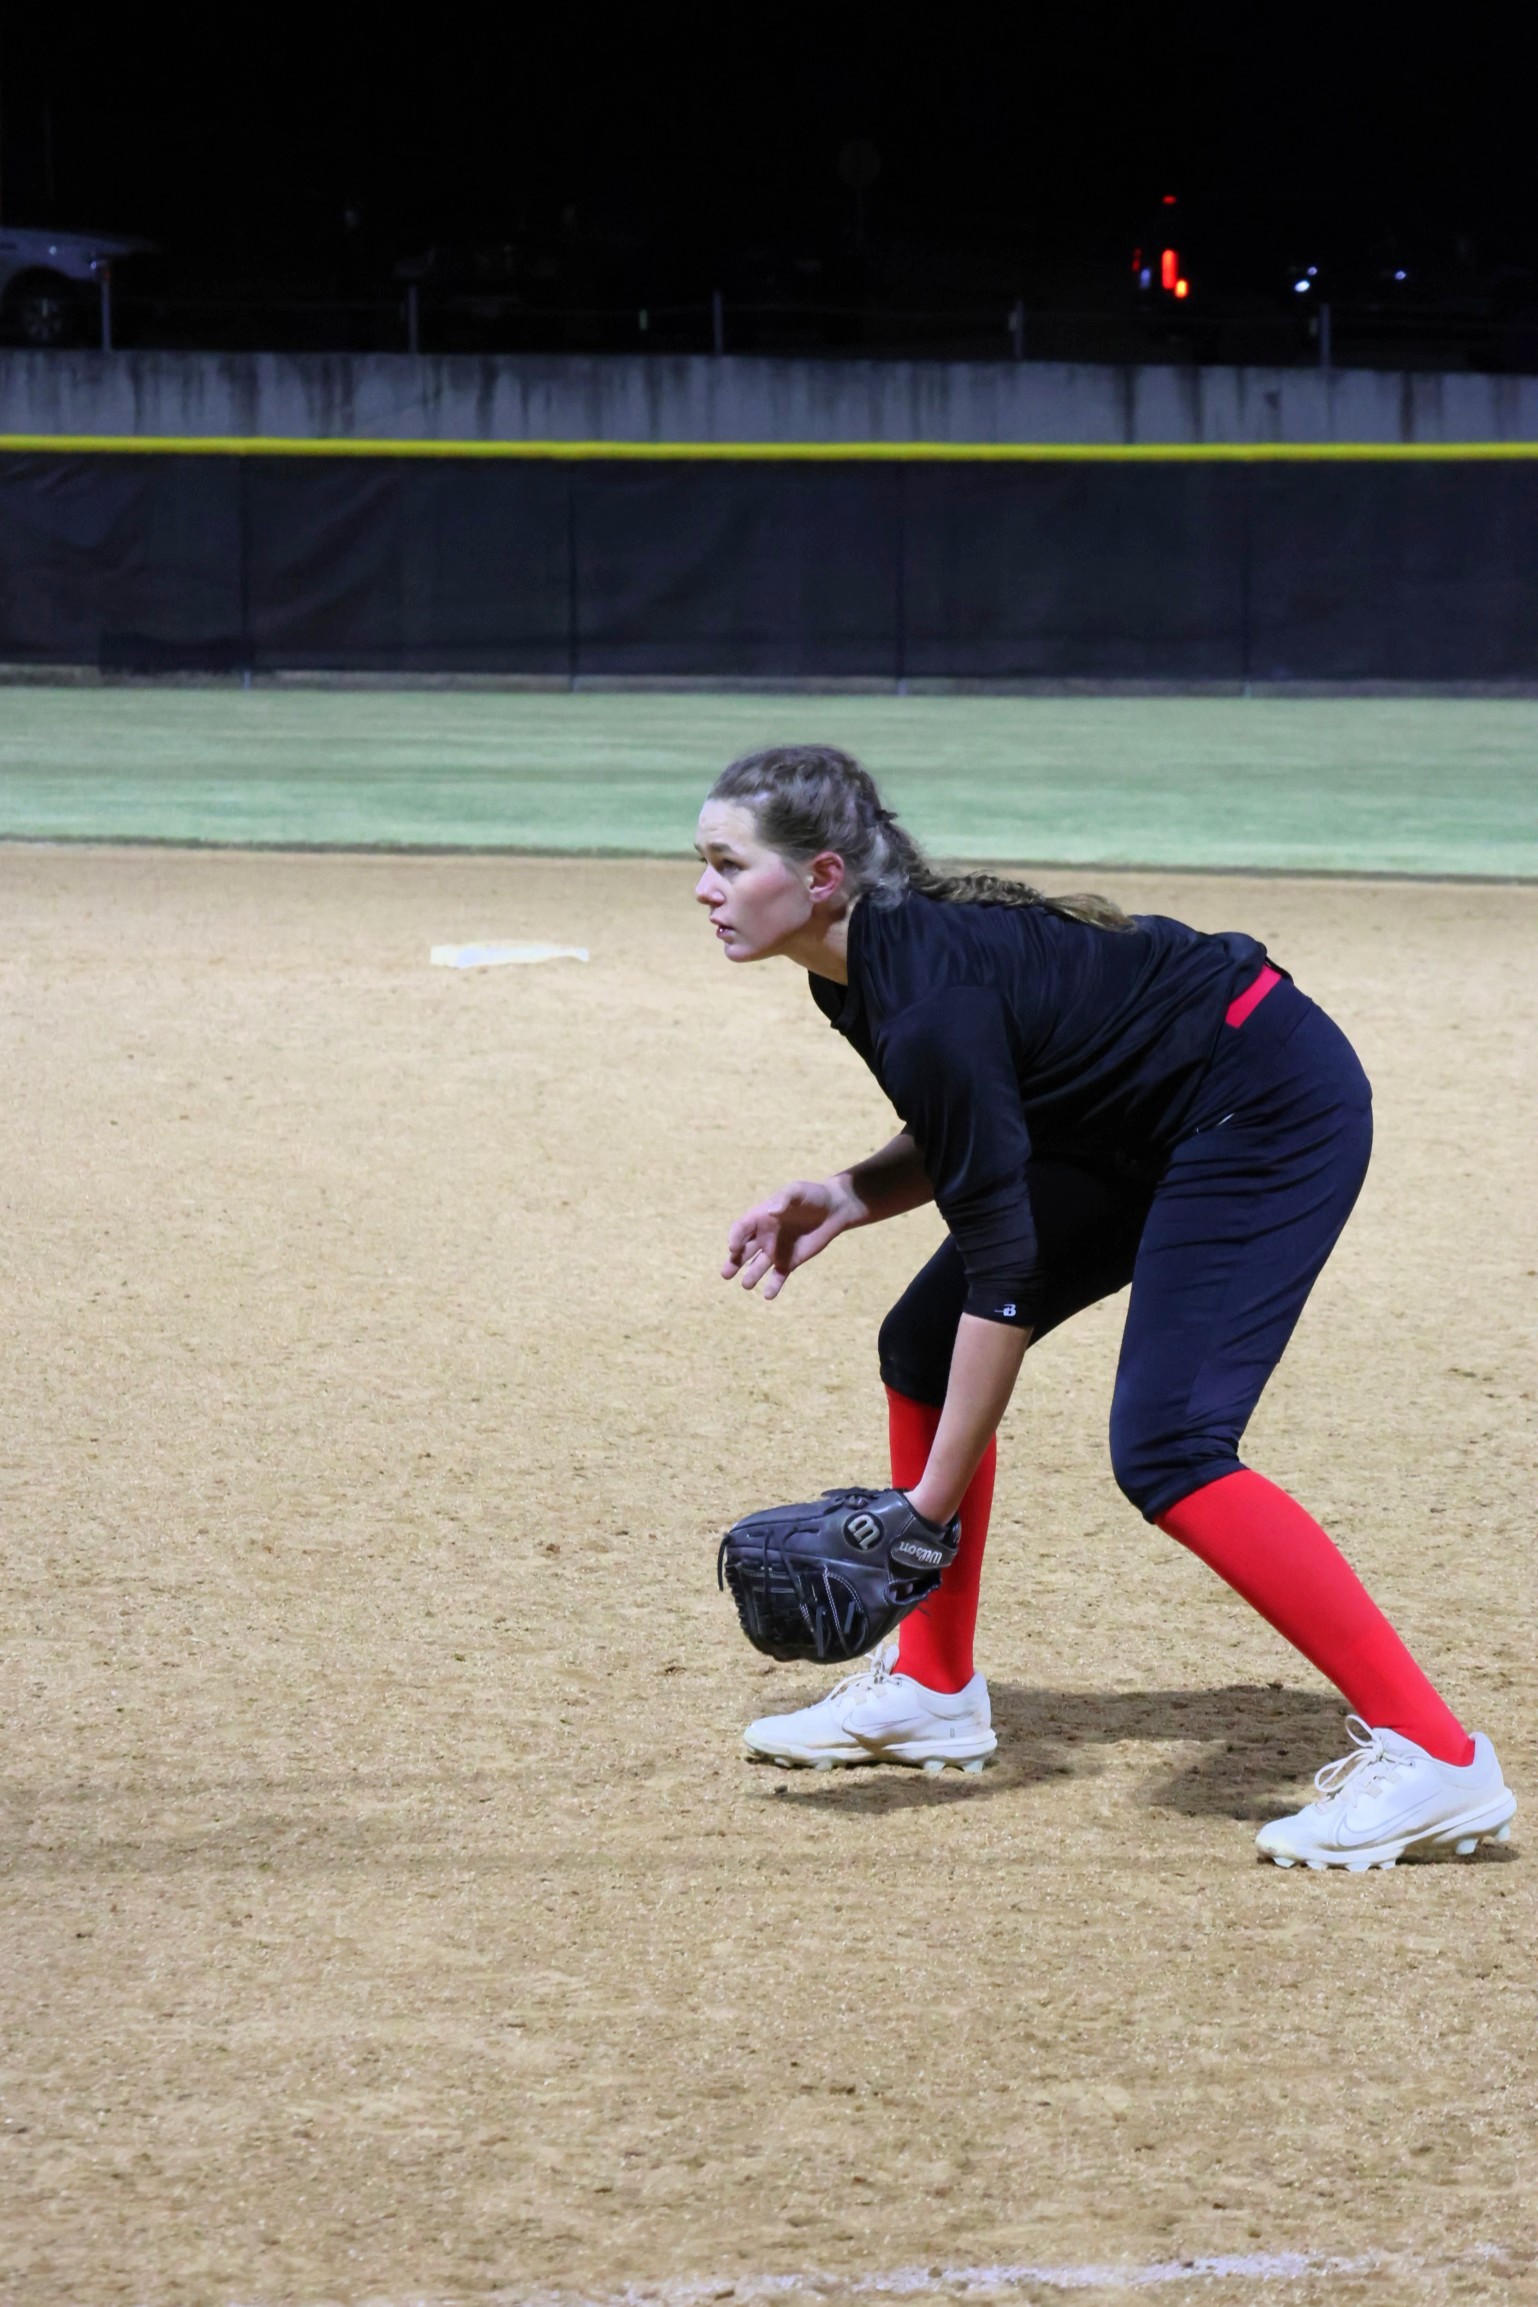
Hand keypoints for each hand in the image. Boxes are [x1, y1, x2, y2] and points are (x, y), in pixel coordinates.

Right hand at [722, 1177, 859, 1299]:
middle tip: (725, 1274)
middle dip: (733, 1262)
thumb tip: (771, 1211)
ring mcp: (775, 1250)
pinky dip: (772, 1286)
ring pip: (757, 1266)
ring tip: (747, 1285)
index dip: (734, 1238)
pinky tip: (768, 1295)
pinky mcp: (789, 1262)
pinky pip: (778, 1276)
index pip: (740, 1229)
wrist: (834, 1210)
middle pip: (743, 1251)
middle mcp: (763, 1235)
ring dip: (750, 1276)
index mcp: (760, 1217)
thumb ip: (783, 1199)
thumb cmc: (813, 1195)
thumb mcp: (797, 1191)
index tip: (733, 1248)